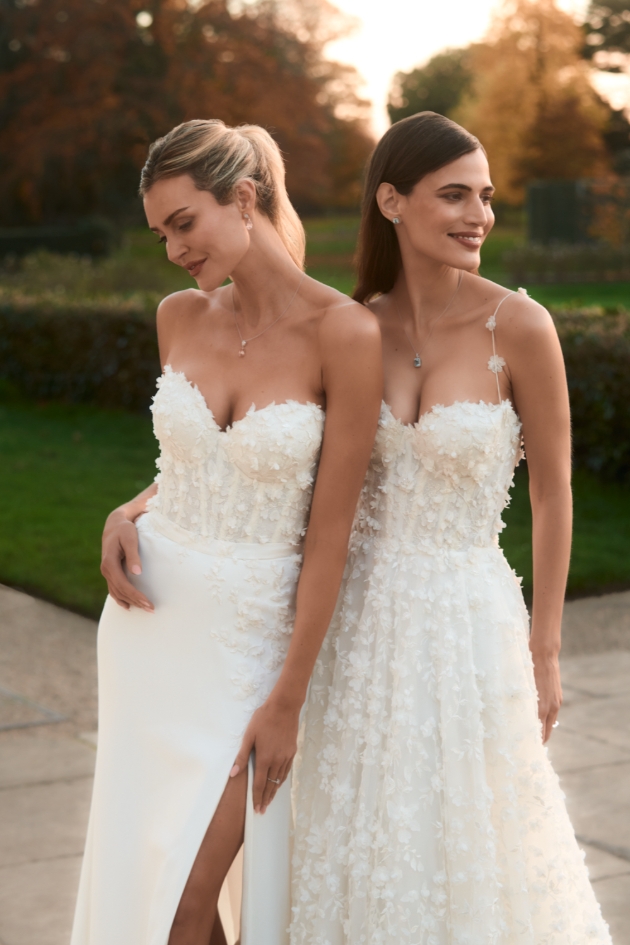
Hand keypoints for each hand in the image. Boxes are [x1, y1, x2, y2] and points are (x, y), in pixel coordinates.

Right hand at [100, 509, 153, 611]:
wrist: (114, 524)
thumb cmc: (125, 530)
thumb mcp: (130, 538)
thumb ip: (133, 555)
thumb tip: (137, 573)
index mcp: (109, 563)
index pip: (123, 584)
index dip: (135, 595)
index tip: (148, 602)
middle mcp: (106, 570)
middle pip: (120, 591)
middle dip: (136, 601)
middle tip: (151, 609)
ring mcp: (107, 572)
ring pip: (117, 592)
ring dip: (130, 602)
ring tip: (145, 609)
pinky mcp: (110, 572)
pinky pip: (114, 589)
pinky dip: (121, 599)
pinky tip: (129, 606)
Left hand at [229, 697, 299, 813]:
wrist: (284, 707)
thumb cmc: (263, 719)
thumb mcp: (249, 736)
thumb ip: (242, 756)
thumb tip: (233, 774)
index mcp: (264, 758)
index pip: (259, 784)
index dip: (257, 797)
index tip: (256, 809)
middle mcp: (277, 761)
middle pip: (271, 785)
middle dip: (266, 799)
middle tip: (262, 810)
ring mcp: (286, 757)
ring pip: (280, 780)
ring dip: (274, 791)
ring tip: (269, 800)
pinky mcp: (292, 752)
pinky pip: (286, 771)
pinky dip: (282, 780)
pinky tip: (278, 783)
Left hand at [531, 648, 561, 742]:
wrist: (544, 654)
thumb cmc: (528, 669)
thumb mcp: (522, 688)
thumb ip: (523, 703)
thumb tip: (517, 716)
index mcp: (541, 708)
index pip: (539, 732)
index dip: (534, 741)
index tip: (527, 748)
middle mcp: (551, 707)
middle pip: (546, 731)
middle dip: (539, 739)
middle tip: (530, 747)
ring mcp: (556, 702)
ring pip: (550, 722)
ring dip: (544, 730)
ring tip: (534, 736)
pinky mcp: (558, 697)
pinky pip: (553, 713)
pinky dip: (547, 719)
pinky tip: (539, 720)